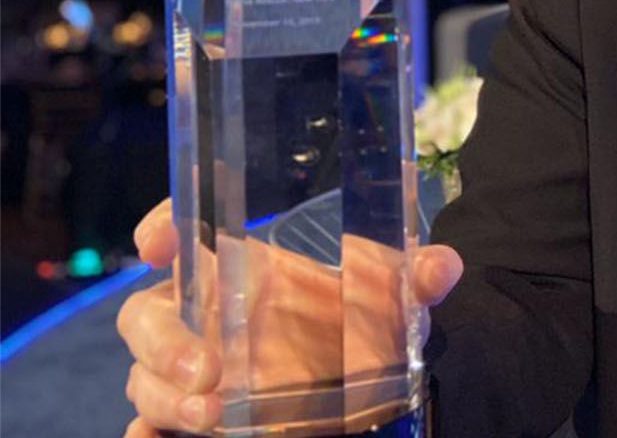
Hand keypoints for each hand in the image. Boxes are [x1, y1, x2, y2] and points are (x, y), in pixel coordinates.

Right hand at [118, 199, 463, 436]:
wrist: (367, 381)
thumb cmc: (365, 323)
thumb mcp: (394, 299)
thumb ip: (416, 277)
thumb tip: (442, 268)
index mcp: (243, 268)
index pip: (186, 234)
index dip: (162, 226)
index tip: (156, 244)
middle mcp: (206, 316)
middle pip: (146, 318)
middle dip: (164, 343)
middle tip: (208, 371)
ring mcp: (194, 369)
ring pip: (145, 378)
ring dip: (167, 397)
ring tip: (212, 416)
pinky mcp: (195, 414)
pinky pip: (149, 425)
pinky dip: (149, 433)